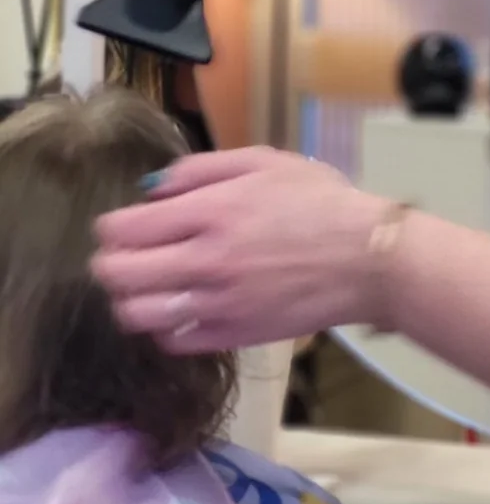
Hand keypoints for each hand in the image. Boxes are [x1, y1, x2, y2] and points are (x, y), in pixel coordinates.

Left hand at [91, 147, 391, 352]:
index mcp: (211, 212)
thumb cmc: (319, 201)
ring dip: (129, 299)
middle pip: (119, 275)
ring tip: (144, 287)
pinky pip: (173, 341)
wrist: (367, 258)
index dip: (110, 228)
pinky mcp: (233, 336)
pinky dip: (164, 327)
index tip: (118, 226)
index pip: (125, 229)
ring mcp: (217, 304)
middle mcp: (205, 261)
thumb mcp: (264, 162)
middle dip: (108, 264)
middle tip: (120, 257)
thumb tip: (150, 189)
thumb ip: (201, 169)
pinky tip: (180, 308)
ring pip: (137, 315)